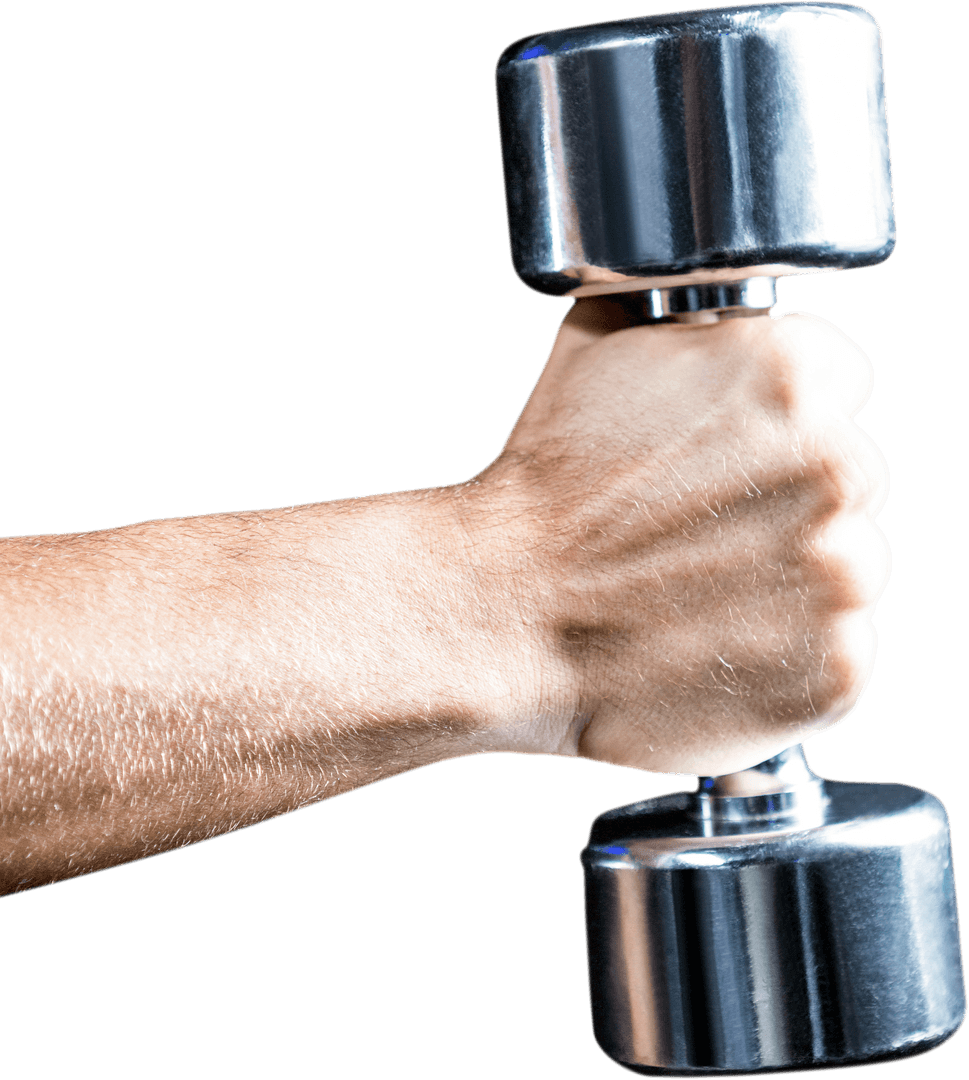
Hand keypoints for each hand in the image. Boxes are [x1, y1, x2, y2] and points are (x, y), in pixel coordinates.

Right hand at [458, 299, 889, 776]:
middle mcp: (838, 468)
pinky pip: (838, 650)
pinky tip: (718, 641)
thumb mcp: (597, 352)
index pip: (843, 381)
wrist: (507, 614)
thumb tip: (703, 312)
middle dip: (793, 500)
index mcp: (794, 374)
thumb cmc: (545, 493)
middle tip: (709, 530)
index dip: (785, 419)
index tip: (743, 454)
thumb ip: (680, 319)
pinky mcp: (833, 669)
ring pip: (848, 566)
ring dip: (795, 579)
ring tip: (707, 592)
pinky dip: (791, 654)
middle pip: (850, 478)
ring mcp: (842, 576)